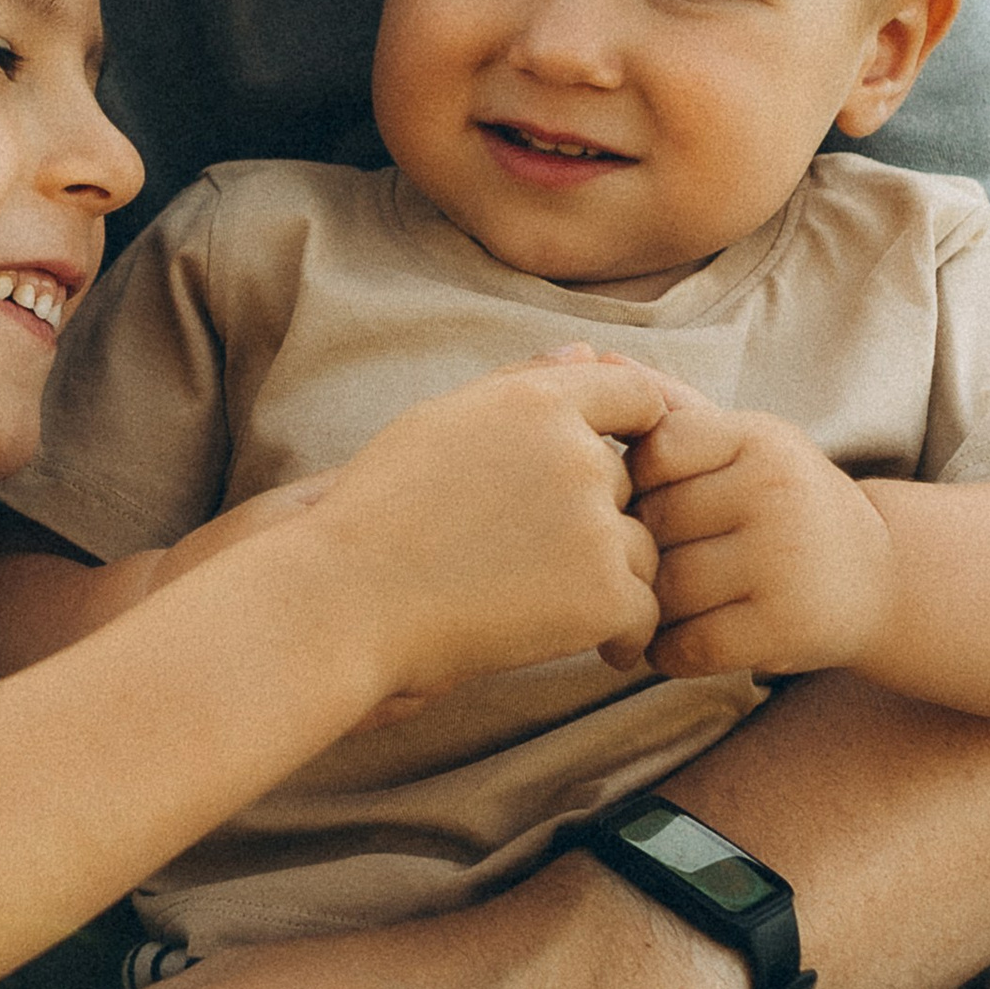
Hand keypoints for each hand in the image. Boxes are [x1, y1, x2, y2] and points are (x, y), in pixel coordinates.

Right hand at [316, 356, 668, 699]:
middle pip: (628, 488)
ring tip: (528, 601)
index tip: (587, 485)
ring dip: (603, 578)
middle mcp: (578, 456)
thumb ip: (522, 385)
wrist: (345, 601)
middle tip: (522, 558)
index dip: (627, 438)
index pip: (637, 398)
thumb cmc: (378, 514)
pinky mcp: (603, 596)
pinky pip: (644, 613)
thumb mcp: (440, 422)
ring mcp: (595, 528)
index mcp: (539, 402)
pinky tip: (562, 636)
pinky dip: (614, 633)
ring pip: (642, 552)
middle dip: (594, 519)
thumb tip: (591, 352)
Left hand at [631, 400, 896, 680]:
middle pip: (653, 527)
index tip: (654, 507)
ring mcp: (783, 560)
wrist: (878, 575)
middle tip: (645, 570)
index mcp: (760, 436)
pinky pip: (686, 646)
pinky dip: (668, 654)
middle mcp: (775, 490)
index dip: (638, 489)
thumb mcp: (743, 444)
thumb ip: (671, 408)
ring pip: (664, 591)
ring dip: (648, 611)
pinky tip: (680, 642)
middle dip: (638, 554)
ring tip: (661, 609)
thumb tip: (595, 356)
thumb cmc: (784, 503)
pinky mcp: (784, 625)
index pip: (652, 454)